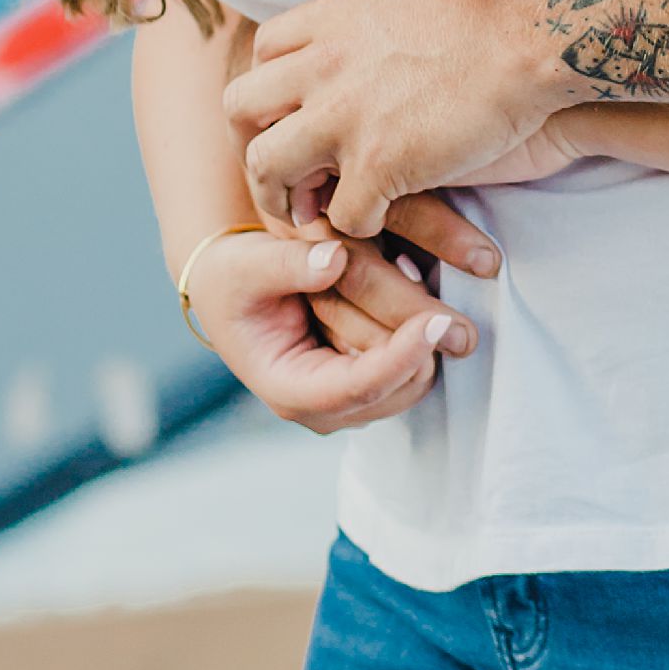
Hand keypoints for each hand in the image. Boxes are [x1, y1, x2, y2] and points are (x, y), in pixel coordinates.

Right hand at [181, 226, 472, 435]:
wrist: (234, 292)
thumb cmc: (235, 281)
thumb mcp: (246, 265)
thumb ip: (288, 264)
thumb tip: (335, 260)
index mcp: (289, 390)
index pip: (359, 387)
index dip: (401, 356)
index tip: (434, 322)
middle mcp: (326, 409)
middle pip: (400, 384)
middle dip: (413, 330)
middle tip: (402, 261)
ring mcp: (354, 402)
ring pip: (416, 375)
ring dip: (417, 325)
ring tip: (396, 264)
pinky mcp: (374, 385)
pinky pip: (416, 363)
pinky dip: (416, 326)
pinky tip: (399, 280)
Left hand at [240, 0, 560, 238]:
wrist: (533, 29)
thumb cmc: (493, 3)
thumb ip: (371, 15)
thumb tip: (370, 18)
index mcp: (331, 18)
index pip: (263, 52)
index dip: (271, 88)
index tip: (290, 113)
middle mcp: (322, 64)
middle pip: (241, 107)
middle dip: (250, 143)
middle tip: (280, 171)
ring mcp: (344, 116)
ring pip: (269, 167)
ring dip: (284, 196)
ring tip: (311, 211)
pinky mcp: (379, 164)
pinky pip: (340, 214)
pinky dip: (353, 225)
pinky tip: (379, 220)